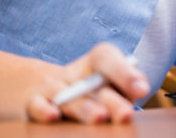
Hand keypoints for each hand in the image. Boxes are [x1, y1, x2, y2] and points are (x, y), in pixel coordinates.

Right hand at [26, 43, 149, 123]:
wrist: (41, 89)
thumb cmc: (88, 90)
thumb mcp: (108, 84)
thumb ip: (126, 85)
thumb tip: (141, 88)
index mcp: (96, 63)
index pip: (107, 58)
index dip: (124, 72)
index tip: (142, 90)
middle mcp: (75, 73)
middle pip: (93, 84)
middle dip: (111, 100)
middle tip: (125, 114)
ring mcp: (52, 88)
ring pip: (68, 97)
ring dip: (83, 108)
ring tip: (99, 117)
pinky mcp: (33, 103)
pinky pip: (37, 105)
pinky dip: (44, 110)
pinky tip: (54, 117)